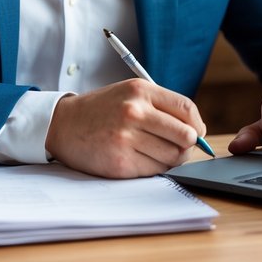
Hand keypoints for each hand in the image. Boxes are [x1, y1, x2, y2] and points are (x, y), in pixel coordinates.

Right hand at [45, 79, 206, 177]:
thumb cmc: (103, 110)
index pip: (187, 109)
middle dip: (188, 145)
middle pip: (186, 135)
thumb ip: (162, 107)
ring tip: (154, 151)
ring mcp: (126, 138)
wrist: (63, 125)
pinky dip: (153, 168)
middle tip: (180, 147)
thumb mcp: (130, 94)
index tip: (196, 133)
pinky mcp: (120, 162)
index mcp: (141, 91)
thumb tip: (197, 132)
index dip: (197, 125)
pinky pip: (155, 170)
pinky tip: (139, 158)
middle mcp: (134, 112)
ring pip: (173, 156)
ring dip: (170, 159)